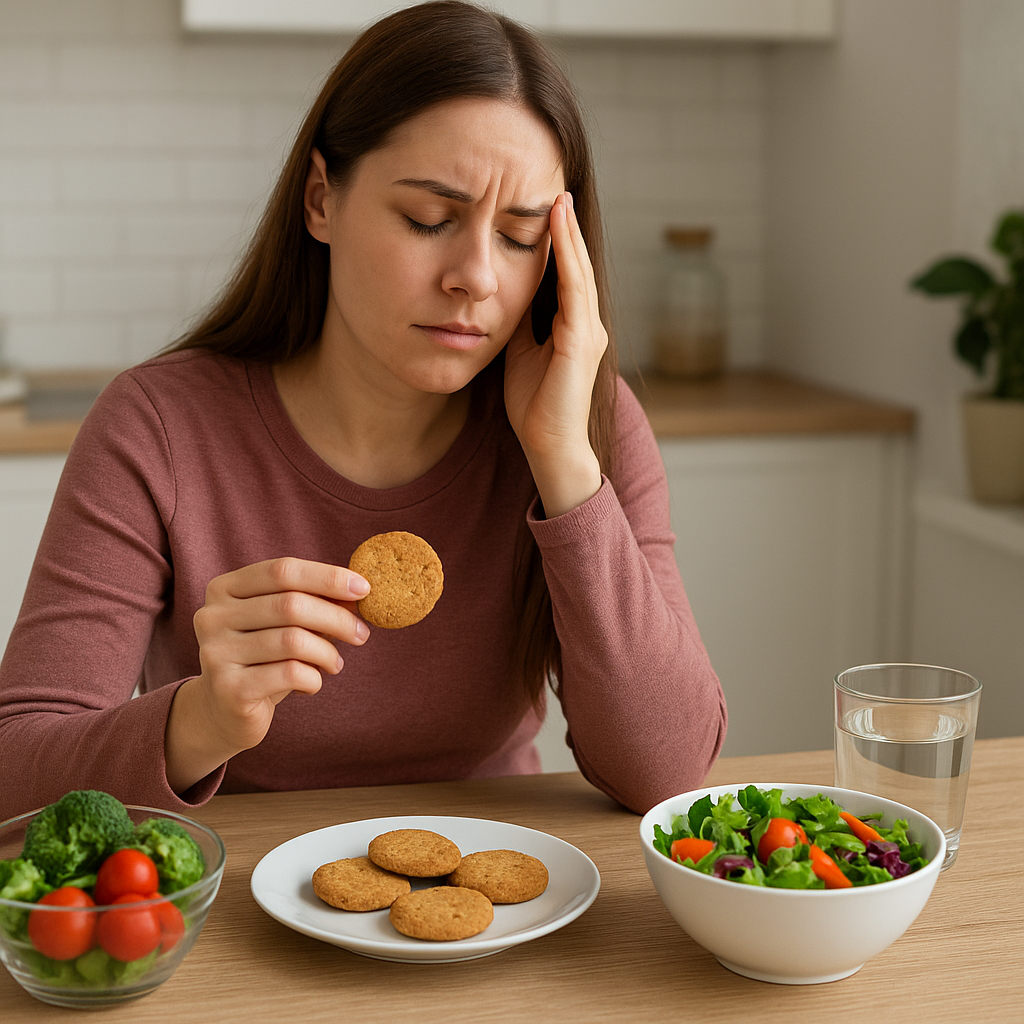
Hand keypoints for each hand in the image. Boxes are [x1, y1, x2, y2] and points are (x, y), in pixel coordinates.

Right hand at [165, 557, 369, 791]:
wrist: (224, 712)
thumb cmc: (263, 659)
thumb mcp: (285, 625)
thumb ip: (314, 603)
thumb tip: (357, 591)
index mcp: (224, 589)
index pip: (282, 570)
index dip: (327, 577)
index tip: (364, 589)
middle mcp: (212, 616)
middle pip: (290, 605)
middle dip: (337, 618)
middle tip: (362, 634)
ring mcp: (216, 653)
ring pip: (293, 641)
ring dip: (327, 652)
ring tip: (335, 664)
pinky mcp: (228, 689)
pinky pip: (289, 674)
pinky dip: (313, 678)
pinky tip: (312, 683)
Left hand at [504, 192, 606, 517]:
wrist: (548, 445)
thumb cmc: (535, 405)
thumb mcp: (520, 352)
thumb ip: (520, 323)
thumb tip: (504, 294)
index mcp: (573, 328)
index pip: (565, 275)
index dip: (557, 243)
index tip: (544, 210)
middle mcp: (587, 325)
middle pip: (576, 266)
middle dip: (566, 229)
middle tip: (557, 190)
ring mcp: (589, 332)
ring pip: (578, 272)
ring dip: (568, 235)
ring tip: (558, 199)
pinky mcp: (581, 342)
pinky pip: (574, 290)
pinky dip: (566, 258)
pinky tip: (556, 232)